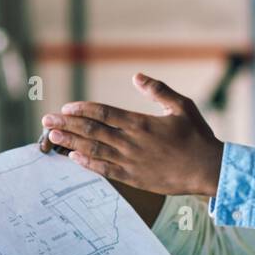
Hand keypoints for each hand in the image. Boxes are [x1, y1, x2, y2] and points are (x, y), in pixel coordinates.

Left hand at [40, 73, 224, 196]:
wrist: (208, 170)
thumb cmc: (197, 136)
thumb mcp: (183, 106)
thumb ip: (158, 90)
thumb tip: (136, 76)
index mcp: (141, 123)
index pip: (104, 113)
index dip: (82, 109)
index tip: (66, 107)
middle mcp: (131, 142)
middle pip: (91, 130)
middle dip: (67, 124)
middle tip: (47, 119)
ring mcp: (131, 161)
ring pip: (93, 149)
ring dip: (70, 141)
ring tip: (52, 136)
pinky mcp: (134, 177)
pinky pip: (105, 169)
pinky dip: (87, 163)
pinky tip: (73, 157)